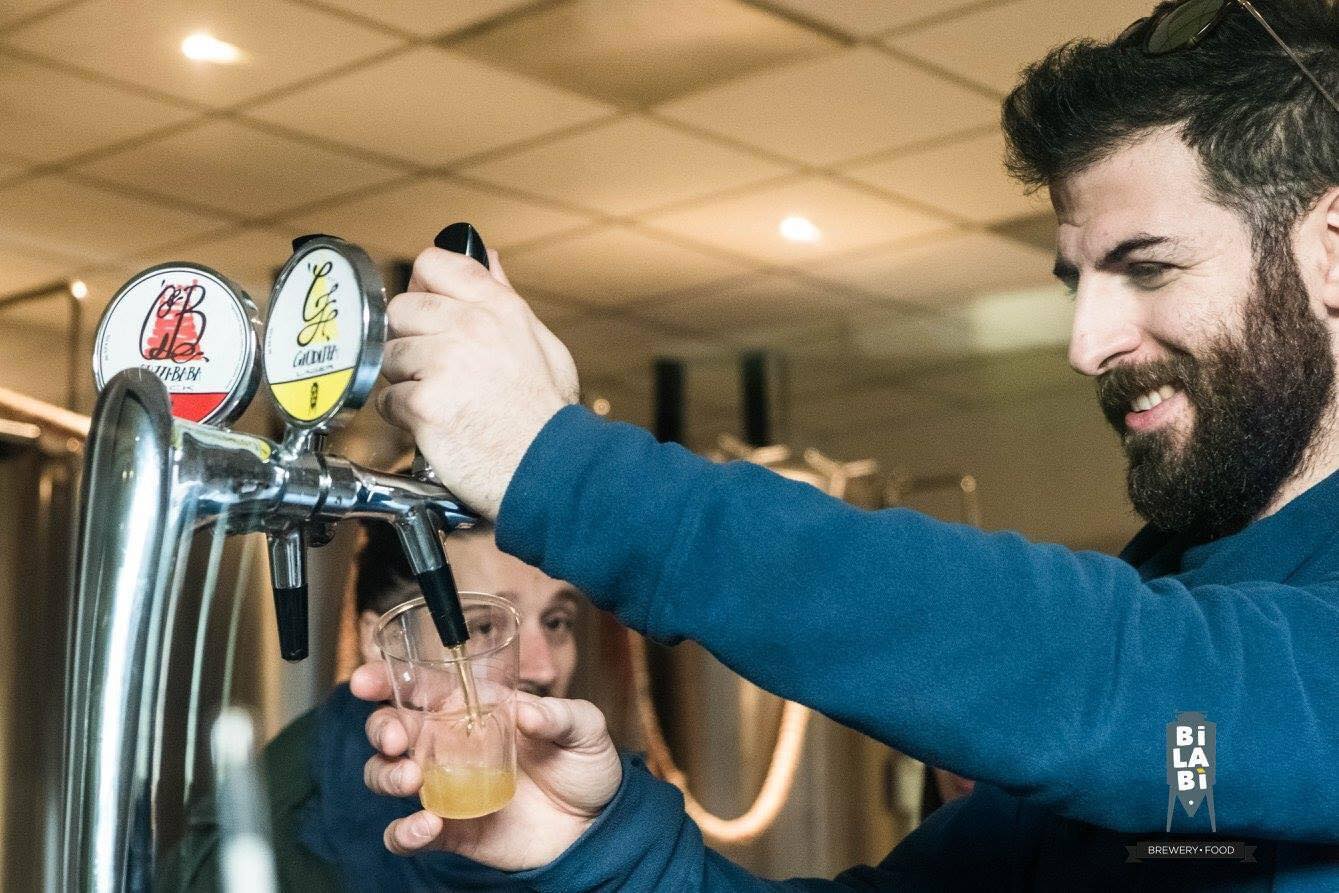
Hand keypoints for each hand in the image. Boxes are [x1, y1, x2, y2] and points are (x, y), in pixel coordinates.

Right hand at [350, 660, 621, 869]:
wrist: (595, 825)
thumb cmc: (584, 765)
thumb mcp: (585, 727)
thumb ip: (559, 715)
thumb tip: (525, 712)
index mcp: (471, 708)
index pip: (419, 686)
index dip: (386, 679)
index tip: (367, 681)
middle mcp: (448, 744)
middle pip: (390, 727)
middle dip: (380, 728)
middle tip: (396, 738)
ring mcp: (445, 787)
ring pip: (386, 775)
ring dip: (385, 774)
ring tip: (411, 779)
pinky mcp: (450, 830)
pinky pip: (407, 833)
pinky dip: (405, 832)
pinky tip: (427, 825)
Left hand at [376, 248, 578, 518]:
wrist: (549, 470)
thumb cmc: (547, 416)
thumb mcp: (543, 344)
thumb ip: (505, 298)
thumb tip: (488, 260)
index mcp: (499, 308)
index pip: (434, 263)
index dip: (423, 287)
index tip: (429, 311)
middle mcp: (470, 327)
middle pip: (400, 310)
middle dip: (410, 339)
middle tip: (436, 369)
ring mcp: (444, 364)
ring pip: (389, 356)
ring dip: (406, 380)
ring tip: (443, 401)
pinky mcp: (424, 404)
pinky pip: (388, 399)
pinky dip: (405, 417)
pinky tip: (437, 425)